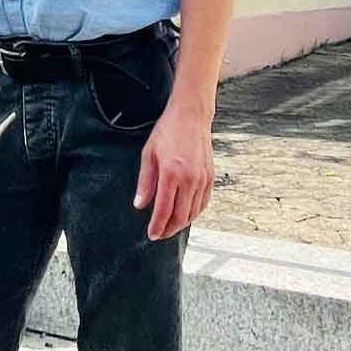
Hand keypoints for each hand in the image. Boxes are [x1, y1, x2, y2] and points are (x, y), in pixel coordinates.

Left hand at [132, 101, 214, 239]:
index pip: (164, 210)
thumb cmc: (168, 131)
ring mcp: (202, 179)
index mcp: (171, 173)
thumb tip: (140, 205)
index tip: (151, 234)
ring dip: (181, 224)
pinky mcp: (210, 178)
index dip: (157, 226)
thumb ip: (145, 182)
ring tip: (170, 225)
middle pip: (180, 217)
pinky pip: (203, 203)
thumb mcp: (149, 153)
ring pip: (193, 213)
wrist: (191, 116)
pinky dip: (194, 213)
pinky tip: (185, 213)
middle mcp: (189, 179)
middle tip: (159, 233)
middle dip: (169, 229)